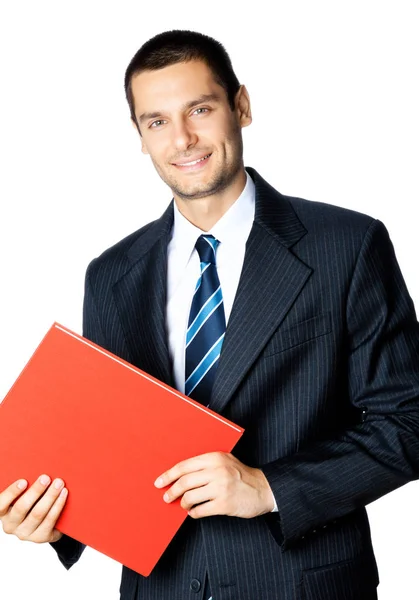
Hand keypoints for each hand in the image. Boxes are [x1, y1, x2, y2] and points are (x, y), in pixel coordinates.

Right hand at [0, 475, 67, 542]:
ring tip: (59, 483)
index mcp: (3, 512)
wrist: (47, 521)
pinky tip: (64, 494)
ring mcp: (25, 533)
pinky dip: (58, 505)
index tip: (23, 481)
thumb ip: (25, 485)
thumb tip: (35, 462)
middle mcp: (11, 525)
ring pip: (37, 514)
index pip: (1, 504)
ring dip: (50, 496)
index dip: (11, 493)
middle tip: (46, 477)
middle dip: (35, 491)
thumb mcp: (25, 494)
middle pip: (21, 508)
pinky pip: (50, 521)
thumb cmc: (33, 501)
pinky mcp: (40, 538)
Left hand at [154, 452, 273, 518]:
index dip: (169, 475)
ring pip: (190, 497)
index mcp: (214, 457)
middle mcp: (217, 471)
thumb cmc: (241, 475)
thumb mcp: (225, 460)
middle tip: (167, 497)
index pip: (184, 466)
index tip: (159, 482)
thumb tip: (180, 474)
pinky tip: (194, 512)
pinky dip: (193, 513)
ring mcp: (220, 488)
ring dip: (183, 503)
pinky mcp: (224, 504)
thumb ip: (205, 464)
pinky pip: (200, 510)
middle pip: (184, 482)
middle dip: (172, 491)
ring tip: (184, 505)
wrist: (263, 489)